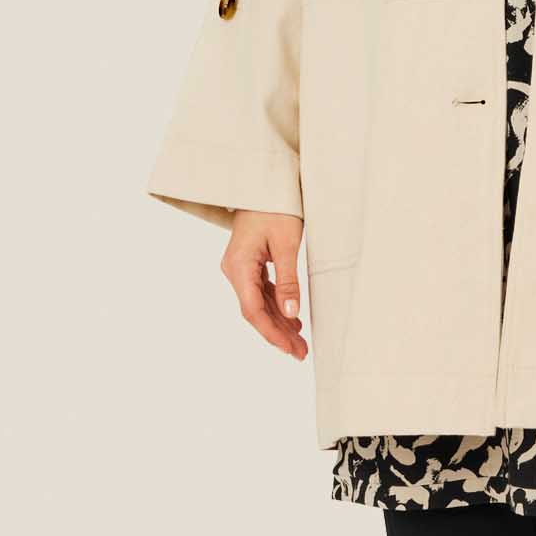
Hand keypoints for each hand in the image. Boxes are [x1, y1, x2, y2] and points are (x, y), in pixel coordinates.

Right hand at [222, 210, 307, 359]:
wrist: (264, 182)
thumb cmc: (276, 207)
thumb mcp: (287, 244)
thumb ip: (288, 281)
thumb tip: (292, 314)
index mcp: (239, 266)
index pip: (252, 309)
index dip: (270, 332)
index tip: (289, 348)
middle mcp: (234, 270)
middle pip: (255, 311)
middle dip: (277, 334)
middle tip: (300, 353)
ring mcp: (240, 268)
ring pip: (258, 304)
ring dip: (278, 324)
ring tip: (300, 344)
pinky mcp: (249, 265)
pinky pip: (261, 292)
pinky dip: (277, 307)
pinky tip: (292, 322)